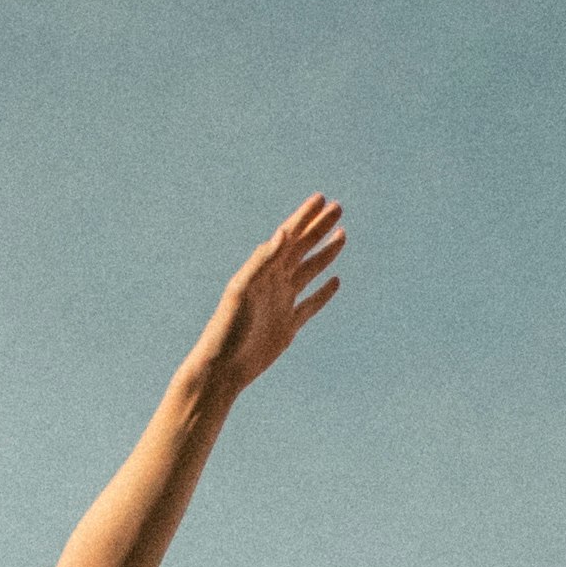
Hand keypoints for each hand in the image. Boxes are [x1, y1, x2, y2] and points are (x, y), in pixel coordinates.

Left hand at [197, 194, 344, 405]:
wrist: (223, 368)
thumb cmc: (227, 327)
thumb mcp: (242, 290)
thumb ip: (262, 260)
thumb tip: (284, 232)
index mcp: (264, 269)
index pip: (289, 236)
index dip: (304, 217)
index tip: (321, 198)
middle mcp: (274, 282)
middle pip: (302, 248)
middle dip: (319, 228)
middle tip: (338, 207)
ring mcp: (282, 303)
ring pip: (309, 271)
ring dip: (325, 253)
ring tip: (342, 234)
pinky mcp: (288, 326)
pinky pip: (310, 305)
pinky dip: (323, 293)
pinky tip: (335, 281)